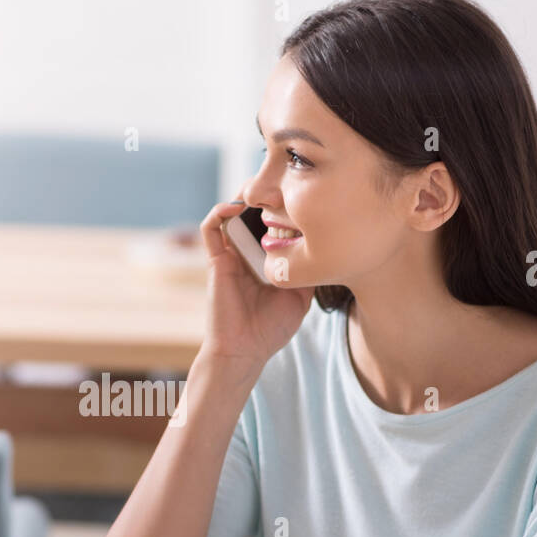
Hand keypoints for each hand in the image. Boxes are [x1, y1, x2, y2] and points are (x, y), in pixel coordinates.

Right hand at [197, 197, 315, 368]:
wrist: (244, 351)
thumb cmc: (270, 329)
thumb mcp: (301, 297)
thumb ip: (306, 272)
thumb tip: (325, 250)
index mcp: (267, 259)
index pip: (272, 223)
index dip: (283, 206)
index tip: (301, 197)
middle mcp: (248, 253)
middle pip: (252, 212)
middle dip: (265, 195)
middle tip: (281, 184)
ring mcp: (231, 255)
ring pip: (231, 213)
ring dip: (243, 196)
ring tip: (259, 188)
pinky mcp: (216, 261)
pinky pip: (210, 229)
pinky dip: (219, 212)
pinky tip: (235, 206)